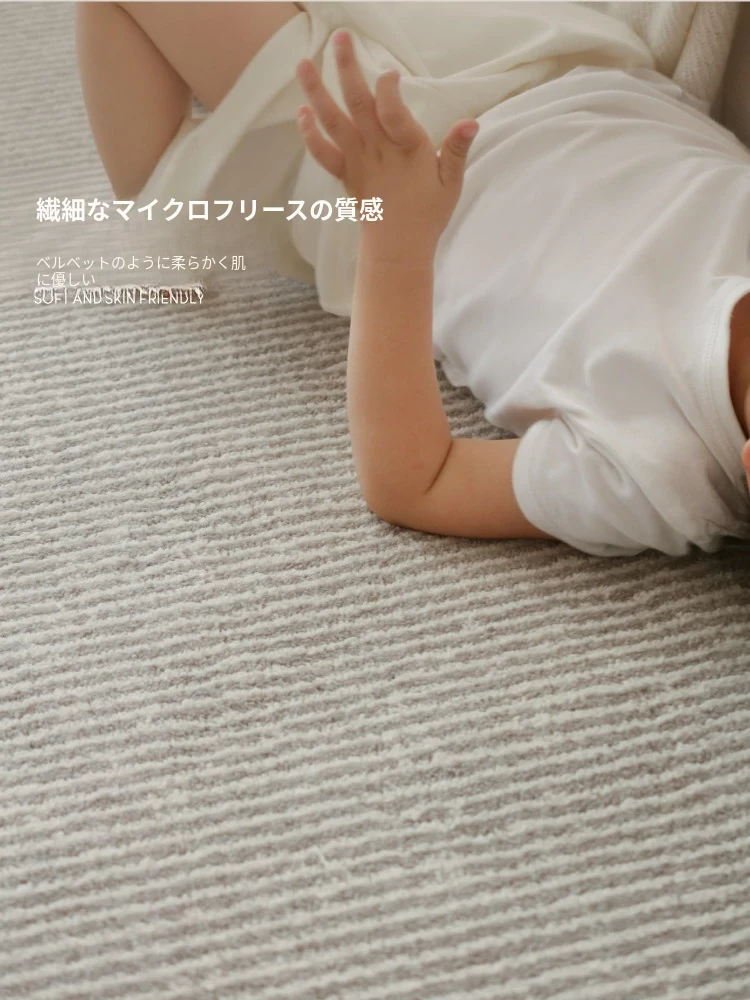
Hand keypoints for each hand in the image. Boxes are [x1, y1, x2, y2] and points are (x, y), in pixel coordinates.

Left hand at [294, 29, 478, 259]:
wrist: (397, 250)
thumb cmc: (428, 214)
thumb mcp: (451, 183)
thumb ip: (455, 149)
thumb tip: (470, 121)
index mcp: (407, 150)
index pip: (392, 111)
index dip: (388, 88)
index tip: (390, 72)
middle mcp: (378, 151)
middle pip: (358, 102)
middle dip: (347, 67)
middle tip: (340, 37)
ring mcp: (357, 161)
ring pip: (333, 121)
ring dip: (316, 91)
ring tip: (302, 64)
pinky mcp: (345, 174)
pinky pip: (323, 152)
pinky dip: (310, 134)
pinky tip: (301, 111)